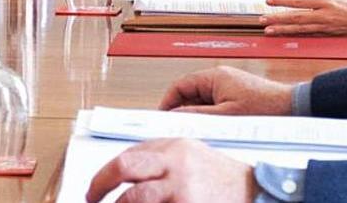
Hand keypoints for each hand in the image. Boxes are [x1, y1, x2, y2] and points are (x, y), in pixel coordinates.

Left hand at [86, 138, 255, 202]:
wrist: (254, 191)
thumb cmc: (219, 175)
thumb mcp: (188, 153)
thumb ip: (157, 156)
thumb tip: (123, 168)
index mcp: (173, 147)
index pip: (126, 156)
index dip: (102, 175)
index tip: (94, 188)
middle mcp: (176, 164)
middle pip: (124, 169)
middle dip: (100, 185)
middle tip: (92, 198)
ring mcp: (182, 189)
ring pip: (135, 198)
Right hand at [159, 66, 293, 114]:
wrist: (293, 107)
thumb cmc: (264, 108)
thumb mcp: (226, 115)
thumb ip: (198, 114)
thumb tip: (175, 116)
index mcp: (214, 76)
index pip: (180, 85)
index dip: (168, 101)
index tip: (162, 116)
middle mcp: (219, 76)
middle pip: (189, 92)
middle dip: (182, 109)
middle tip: (177, 126)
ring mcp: (228, 84)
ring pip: (201, 99)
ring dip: (197, 112)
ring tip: (197, 129)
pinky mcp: (236, 93)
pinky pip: (214, 102)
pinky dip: (209, 113)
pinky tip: (213, 126)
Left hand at [262, 0, 346, 36]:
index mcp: (325, 0)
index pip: (298, 0)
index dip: (281, 1)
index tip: (268, 0)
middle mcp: (323, 14)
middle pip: (295, 17)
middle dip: (276, 18)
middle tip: (262, 19)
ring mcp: (325, 26)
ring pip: (299, 28)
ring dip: (282, 29)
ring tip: (268, 30)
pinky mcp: (328, 34)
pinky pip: (308, 34)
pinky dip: (296, 35)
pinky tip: (286, 35)